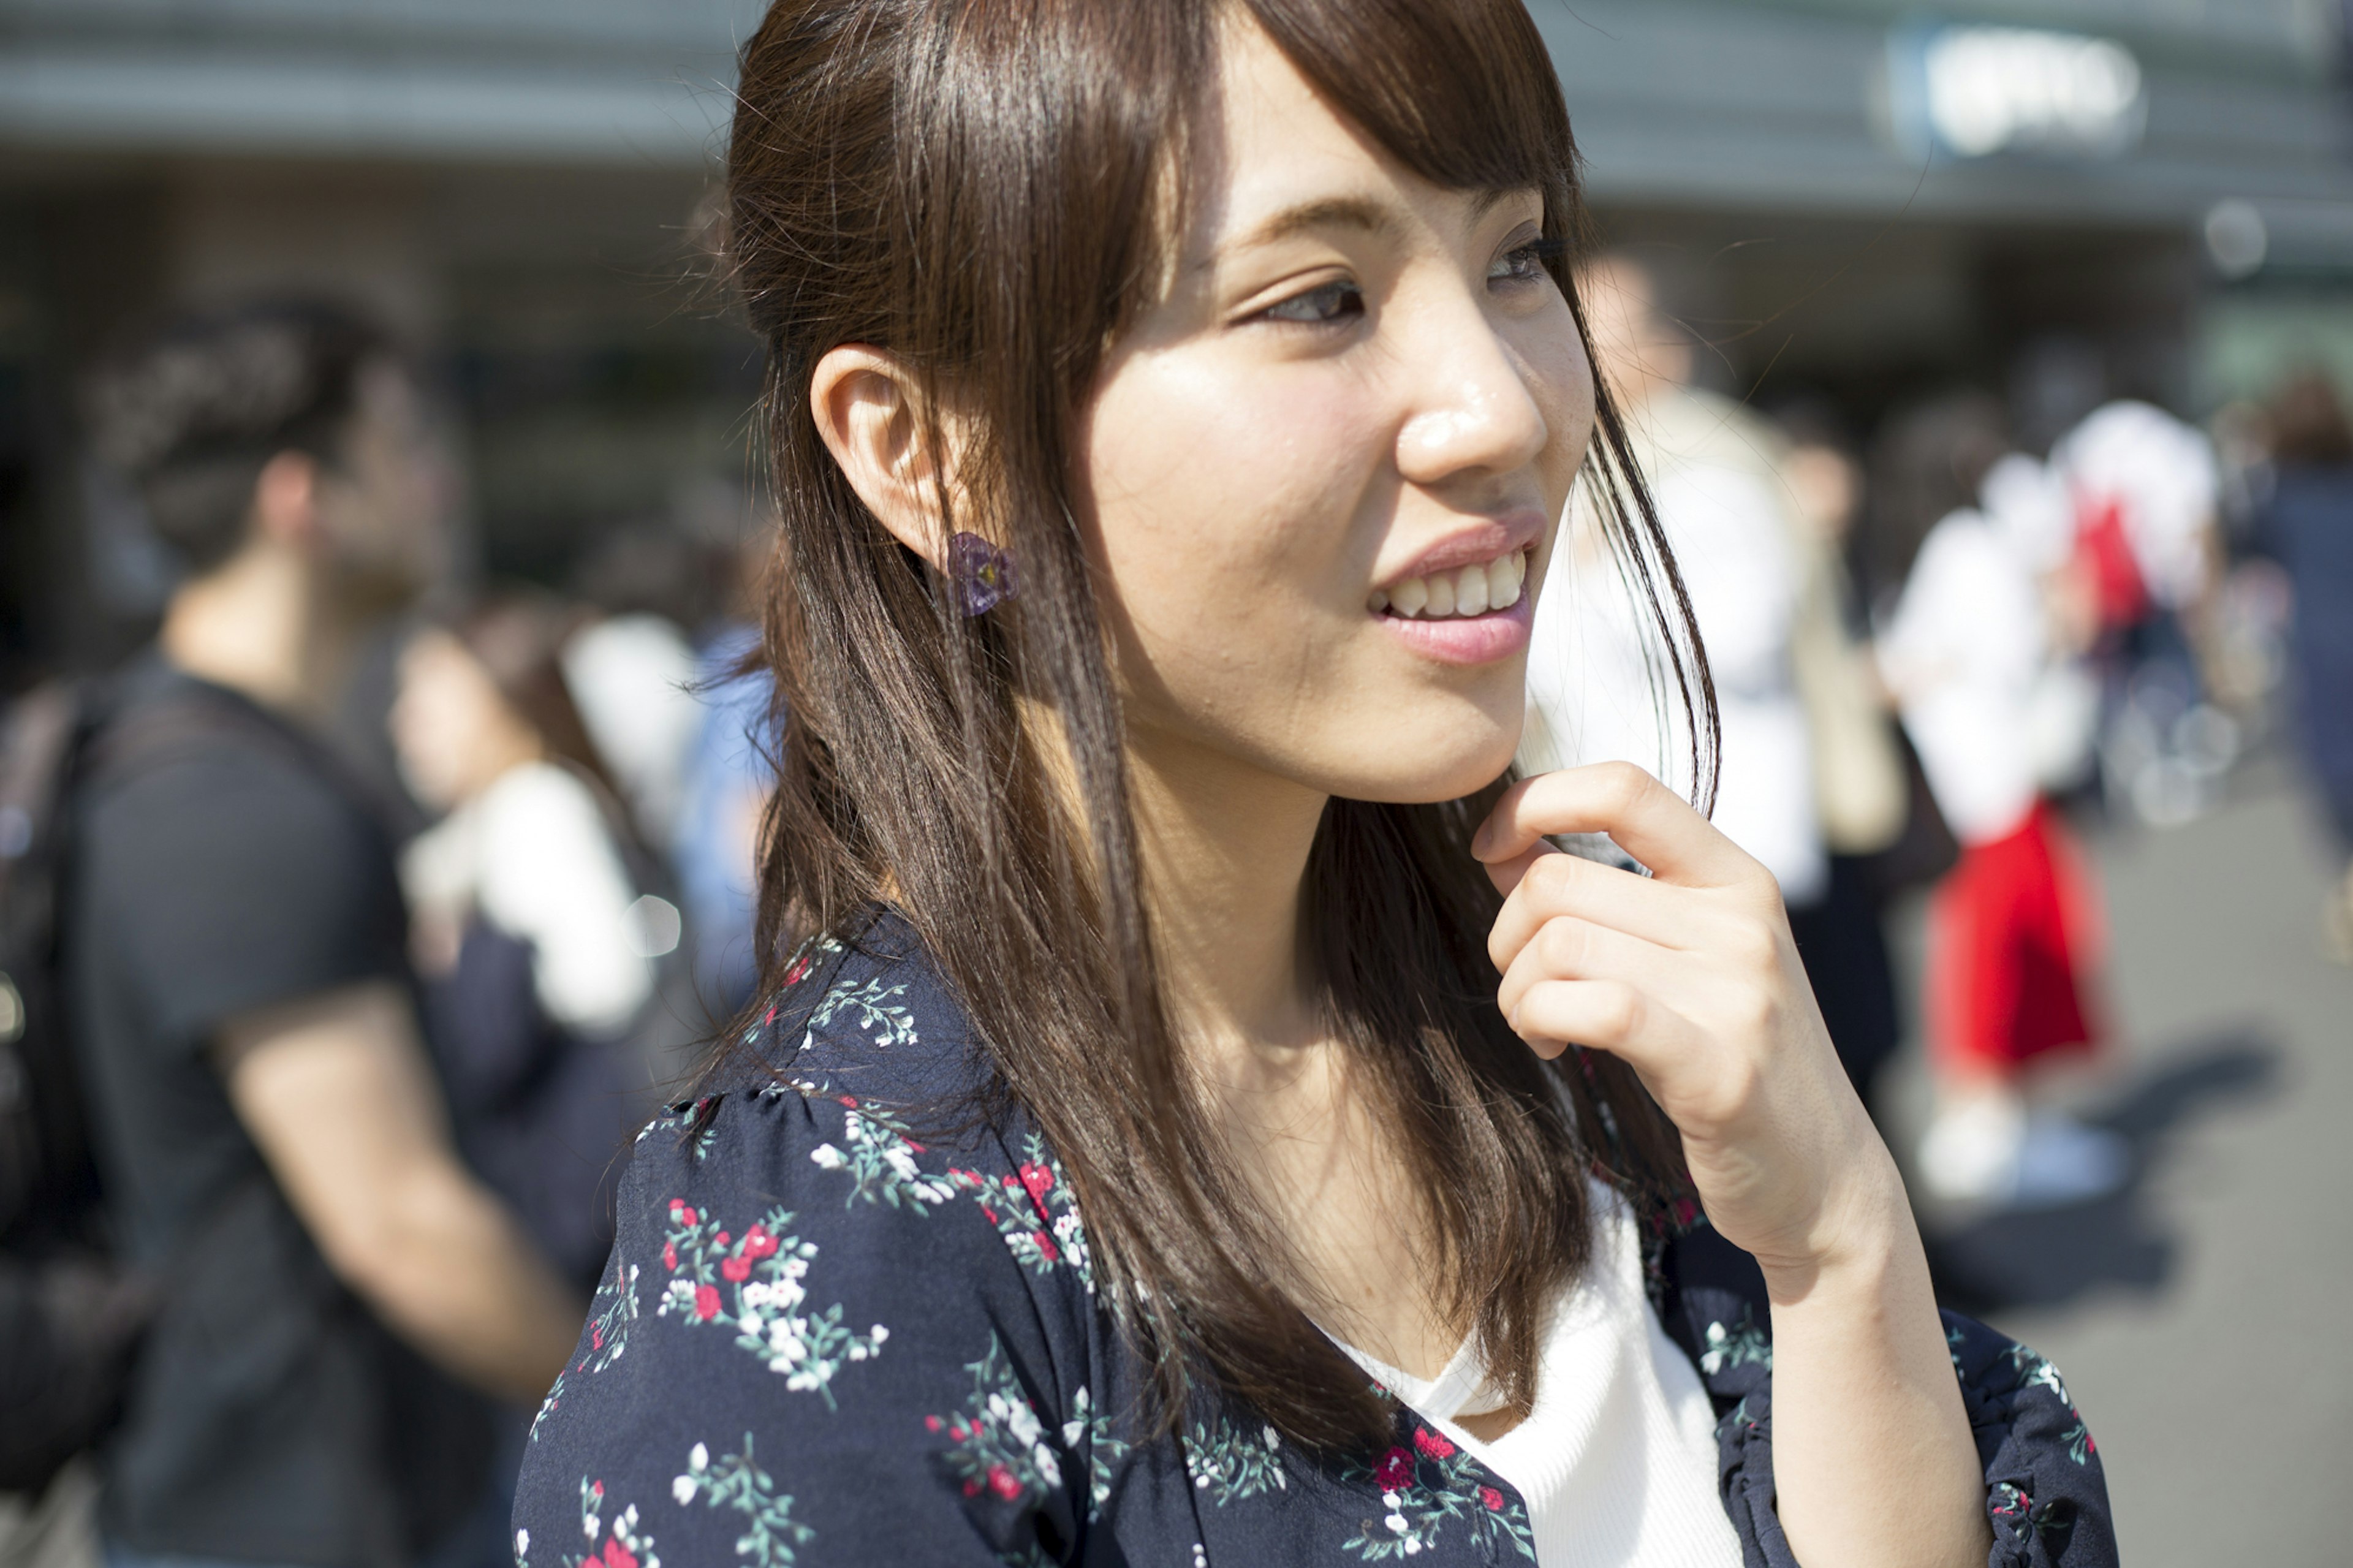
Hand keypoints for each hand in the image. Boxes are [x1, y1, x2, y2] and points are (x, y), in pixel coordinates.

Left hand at [1474, 763, 1898, 1277]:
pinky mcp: (1721, 1071)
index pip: (1623, 787)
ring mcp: (1740, 994)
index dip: (1533, 801)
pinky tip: (1554, 1047)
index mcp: (1737, 879)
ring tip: (1539, 1025)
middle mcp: (1743, 923)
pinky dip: (1543, 1019)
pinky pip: (1596, 1008)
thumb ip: (1610, 898)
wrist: (1826, 1182)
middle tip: (1523, 987)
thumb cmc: (1734, 1062)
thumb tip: (1508, 845)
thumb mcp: (1691, 961)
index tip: (1489, 848)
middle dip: (1507, 935)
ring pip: (1560, 943)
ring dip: (1518, 990)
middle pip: (1559, 881)